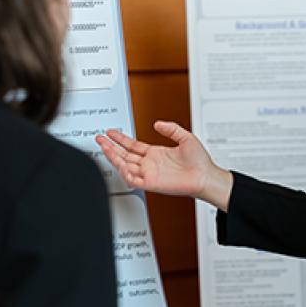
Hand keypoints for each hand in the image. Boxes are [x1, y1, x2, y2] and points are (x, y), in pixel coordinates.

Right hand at [95, 121, 233, 209]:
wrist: (206, 176)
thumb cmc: (200, 162)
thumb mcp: (185, 137)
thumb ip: (171, 129)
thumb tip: (158, 123)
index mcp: (156, 153)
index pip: (133, 145)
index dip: (121, 139)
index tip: (111, 132)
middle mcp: (150, 164)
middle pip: (125, 154)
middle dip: (110, 146)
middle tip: (99, 138)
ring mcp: (149, 173)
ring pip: (125, 164)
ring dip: (113, 156)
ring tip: (103, 146)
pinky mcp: (151, 183)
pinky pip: (133, 179)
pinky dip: (125, 172)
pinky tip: (119, 163)